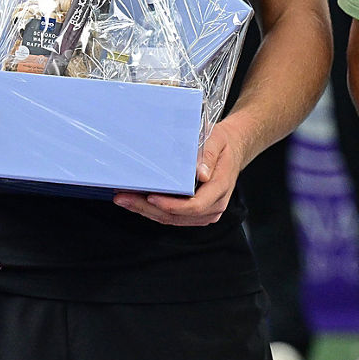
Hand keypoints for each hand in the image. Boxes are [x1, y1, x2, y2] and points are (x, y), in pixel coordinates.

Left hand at [113, 121, 247, 226]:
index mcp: (220, 188)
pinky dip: (153, 210)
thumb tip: (201, 173)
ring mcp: (205, 212)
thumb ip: (208, 155)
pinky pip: (173, 216)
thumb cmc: (223, 144)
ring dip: (146, 211)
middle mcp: (214, 205)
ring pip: (172, 219)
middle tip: (124, 198)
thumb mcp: (217, 140)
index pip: (195, 205)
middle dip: (148, 208)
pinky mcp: (196, 213)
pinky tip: (137, 201)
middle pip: (178, 216)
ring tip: (124, 199)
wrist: (233, 149)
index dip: (171, 205)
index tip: (151, 197)